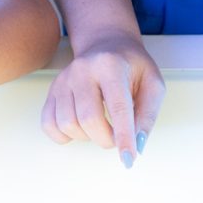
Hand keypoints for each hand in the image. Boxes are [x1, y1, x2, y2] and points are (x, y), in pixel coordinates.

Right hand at [41, 33, 163, 167]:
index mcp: (111, 65)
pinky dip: (64, 136)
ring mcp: (63, 80)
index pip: (118, 107)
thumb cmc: (131, 66)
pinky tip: (80, 128)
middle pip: (88, 119)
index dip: (124, 137)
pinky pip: (49, 125)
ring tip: (100, 127)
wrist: (106, 44)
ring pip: (67, 124)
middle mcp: (82, 70)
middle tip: (117, 137)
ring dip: (87, 137)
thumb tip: (137, 145)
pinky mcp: (52, 91)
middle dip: (106, 139)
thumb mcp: (153, 83)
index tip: (128, 159)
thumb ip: (148, 114)